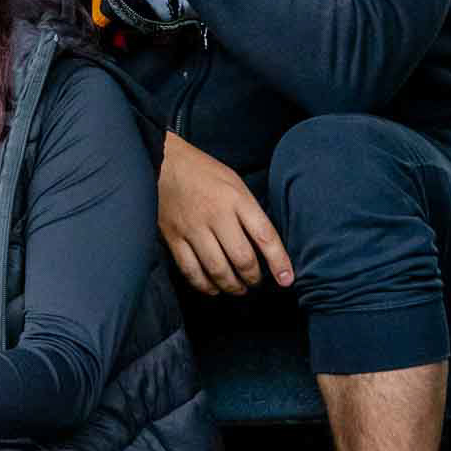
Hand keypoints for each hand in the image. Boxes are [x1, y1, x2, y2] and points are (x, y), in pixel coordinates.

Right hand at [159, 131, 293, 294]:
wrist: (163, 162)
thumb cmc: (204, 173)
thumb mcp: (235, 184)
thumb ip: (249, 212)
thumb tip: (264, 247)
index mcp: (236, 199)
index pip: (265, 236)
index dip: (279, 261)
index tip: (286, 279)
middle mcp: (216, 214)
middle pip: (242, 258)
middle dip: (253, 277)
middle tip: (255, 282)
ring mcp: (192, 227)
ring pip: (217, 269)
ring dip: (231, 286)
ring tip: (238, 288)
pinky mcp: (173, 236)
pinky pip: (190, 269)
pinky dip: (204, 285)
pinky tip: (212, 287)